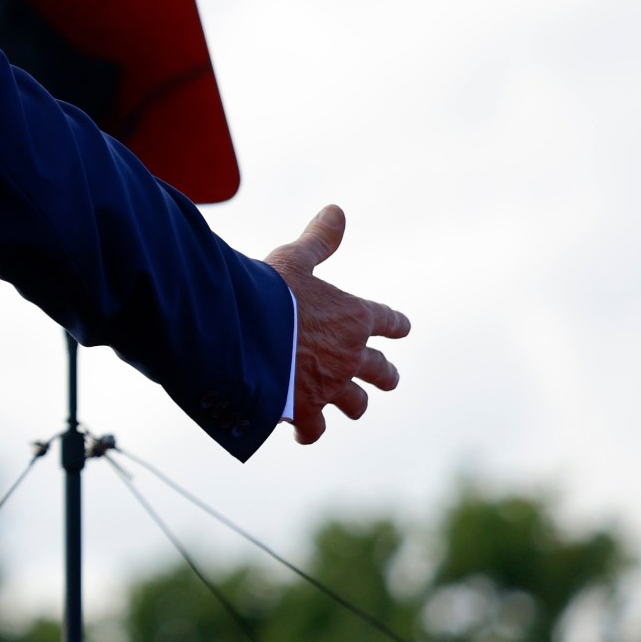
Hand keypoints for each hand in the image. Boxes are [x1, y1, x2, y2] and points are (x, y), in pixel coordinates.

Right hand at [265, 205, 409, 445]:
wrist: (242, 334)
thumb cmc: (268, 292)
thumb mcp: (294, 259)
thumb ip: (319, 241)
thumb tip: (337, 210)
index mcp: (355, 317)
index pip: (391, 322)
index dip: (395, 325)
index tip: (398, 328)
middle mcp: (352, 356)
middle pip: (384, 373)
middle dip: (384, 375)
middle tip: (383, 377)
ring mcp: (331, 387)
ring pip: (356, 405)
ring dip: (352, 405)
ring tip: (346, 407)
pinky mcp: (306, 411)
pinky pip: (316, 430)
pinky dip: (310, 431)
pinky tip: (301, 432)